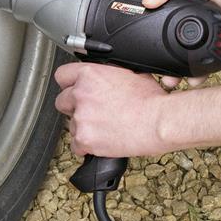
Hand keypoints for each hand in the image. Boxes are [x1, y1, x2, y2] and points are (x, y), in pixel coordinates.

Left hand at [54, 62, 170, 157]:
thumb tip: (110, 75)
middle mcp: (81, 94)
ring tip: (104, 128)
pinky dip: (86, 146)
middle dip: (74, 107)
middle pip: (62, 101)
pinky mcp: (84, 139)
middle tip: (91, 111)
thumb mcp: (132, 73)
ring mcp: (81, 117)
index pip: (62, 75)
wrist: (158, 122)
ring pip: (70, 125)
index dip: (69, 84)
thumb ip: (111, 73)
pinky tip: (100, 141)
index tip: (74, 90)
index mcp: (90, 74)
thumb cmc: (151, 100)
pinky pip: (76, 145)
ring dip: (83, 127)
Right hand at [143, 0, 220, 86]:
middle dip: (152, 63)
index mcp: (170, 8)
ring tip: (168, 81)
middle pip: (158, 49)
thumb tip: (147, 1)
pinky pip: (197, 71)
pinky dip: (193, 78)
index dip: (137, 32)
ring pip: (176, 64)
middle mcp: (179, 28)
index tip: (130, 45)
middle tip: (148, 71)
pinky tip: (192, 80)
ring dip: (171, 75)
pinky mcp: (208, 55)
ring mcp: (193, 43)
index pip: (147, 21)